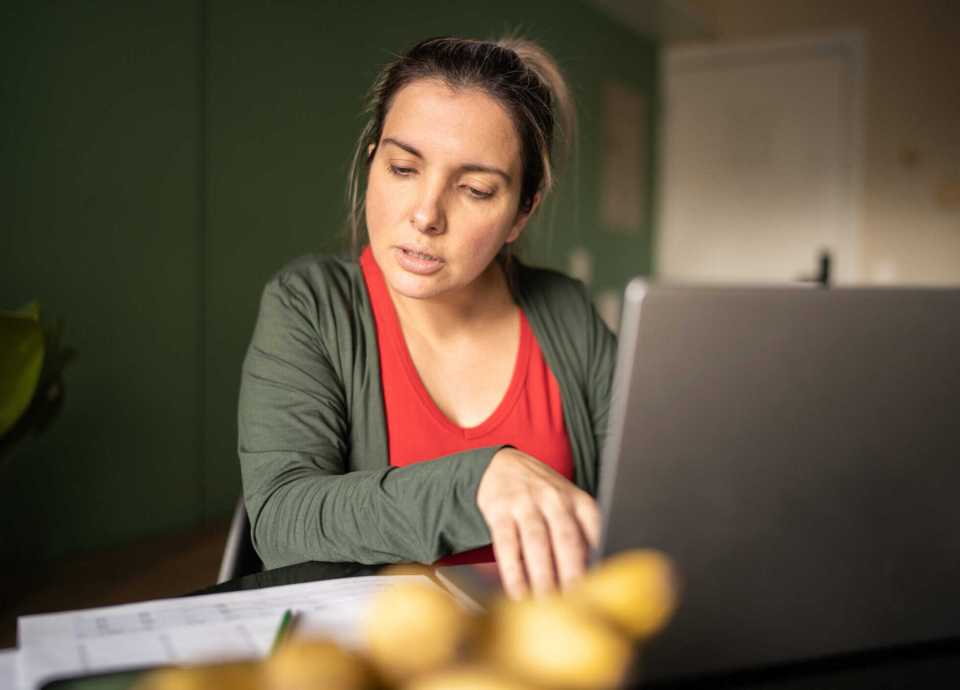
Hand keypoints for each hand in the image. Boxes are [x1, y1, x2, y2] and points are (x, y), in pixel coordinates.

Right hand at [476, 448, 600, 598]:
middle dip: (572, 573)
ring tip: (546, 604)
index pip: (595, 530)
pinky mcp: (500, 510)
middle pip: (566, 538)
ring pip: (537, 541)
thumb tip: (595, 576)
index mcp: (577, 500)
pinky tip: (517, 592)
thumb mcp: (569, 504)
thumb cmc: (543, 494)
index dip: (599, 560)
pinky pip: (507, 543)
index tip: (601, 588)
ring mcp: (526, 502)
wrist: (504, 462)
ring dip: (542, 576)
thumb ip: (582, 534)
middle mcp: (554, 498)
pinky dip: (513, 571)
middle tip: (575, 604)